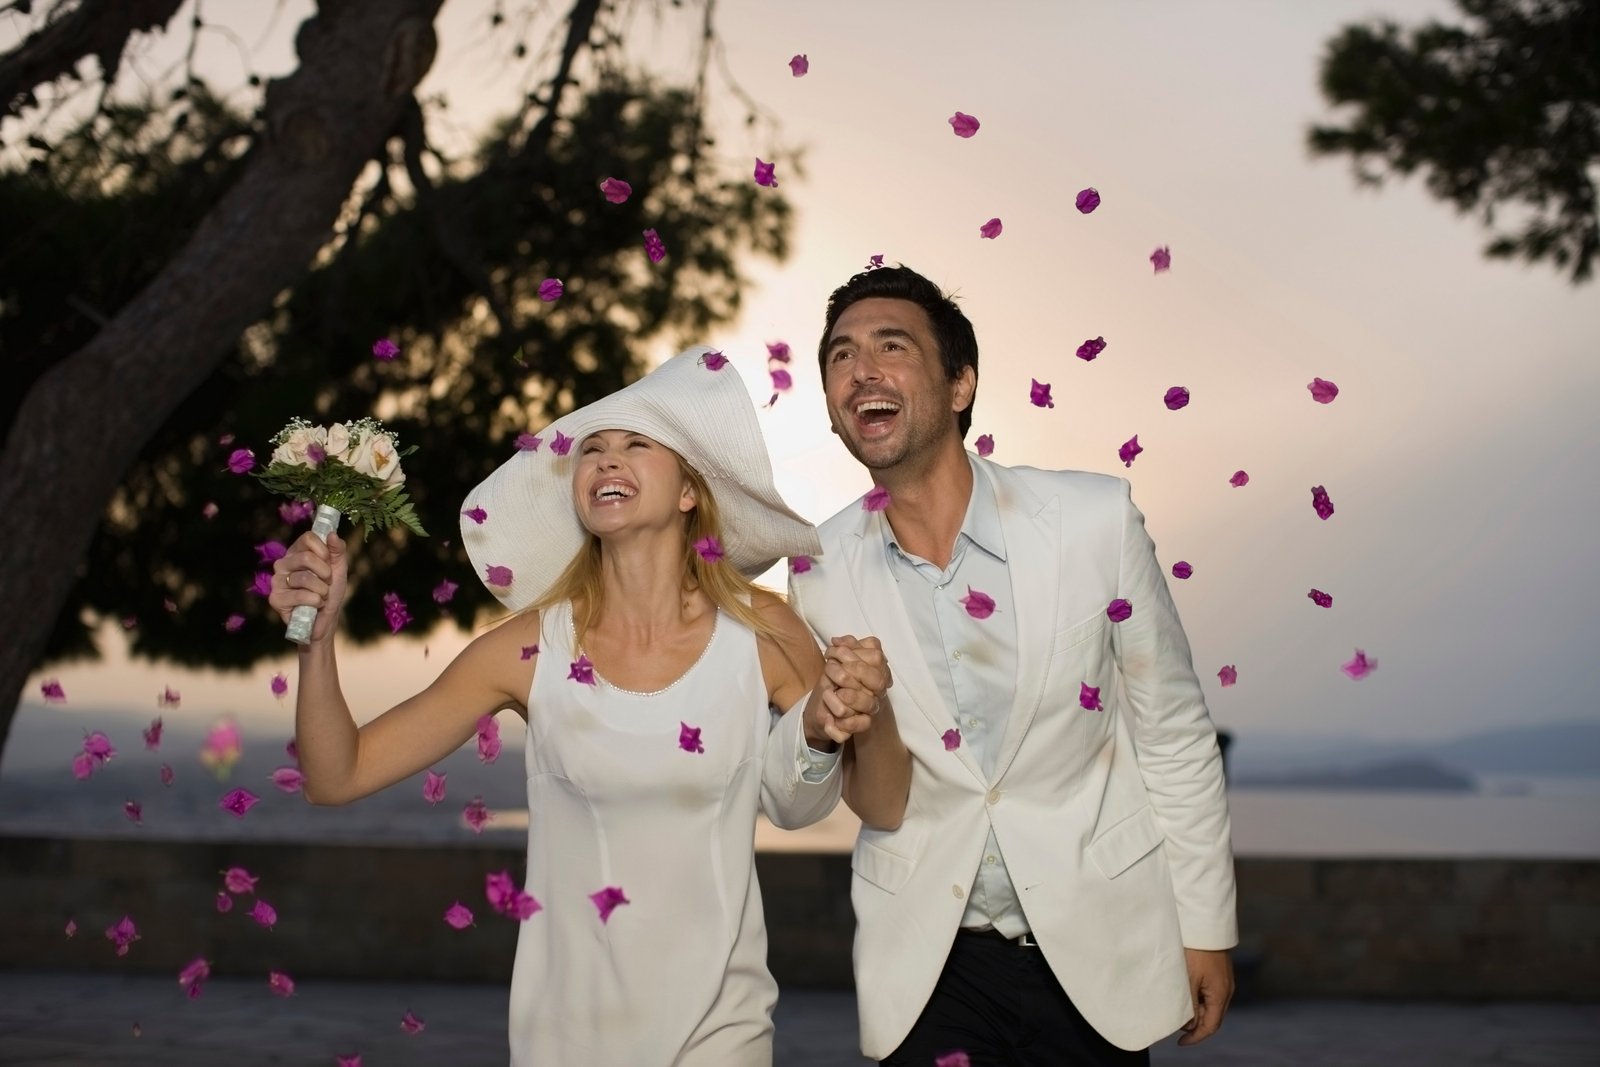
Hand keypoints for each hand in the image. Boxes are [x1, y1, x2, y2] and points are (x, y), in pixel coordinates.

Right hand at [268, 529, 348, 643]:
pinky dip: (315, 602)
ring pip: (305, 578)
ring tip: (322, 596)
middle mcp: (283, 564)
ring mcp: (276, 581)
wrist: (325, 621)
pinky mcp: (275, 599)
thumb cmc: (330, 593)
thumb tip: (332, 534)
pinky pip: (300, 596)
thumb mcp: (339, 569)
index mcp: (297, 552)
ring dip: (322, 590)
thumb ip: (338, 551)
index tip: (329, 562)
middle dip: (325, 573)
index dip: (323, 550)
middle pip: (306, 557)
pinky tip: (314, 606)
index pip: (308, 538)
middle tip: (327, 582)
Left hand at [808, 635, 891, 745]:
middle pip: (877, 680)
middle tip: (828, 672)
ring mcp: (870, 710)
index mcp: (875, 672)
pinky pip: (857, 726)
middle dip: (848, 674)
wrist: (821, 710)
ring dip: (840, 698)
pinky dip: (839, 725)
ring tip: (826, 694)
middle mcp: (877, 691)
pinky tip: (828, 719)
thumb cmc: (833, 682)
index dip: (852, 653)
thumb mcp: (838, 661)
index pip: (877, 658)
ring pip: (867, 703)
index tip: (831, 654)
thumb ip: (845, 646)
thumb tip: (837, 640)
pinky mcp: (859, 727)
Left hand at [1177, 947, 1233, 1045]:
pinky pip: (1211, 994)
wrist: (1204, 924)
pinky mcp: (1220, 973)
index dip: (1196, 1037)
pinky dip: (1200, 1001)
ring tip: (1180, 1012)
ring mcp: (1225, 981)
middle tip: (1177, 1029)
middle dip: (1196, 1027)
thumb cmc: (1195, 950)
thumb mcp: (1189, 979)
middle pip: (1213, 1018)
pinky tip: (1187, 997)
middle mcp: (1227, 990)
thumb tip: (1190, 1024)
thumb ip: (1191, 1004)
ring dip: (1198, 1013)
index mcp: (1220, 994)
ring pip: (1212, 1006)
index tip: (1180, 1042)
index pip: (1210, 1025)